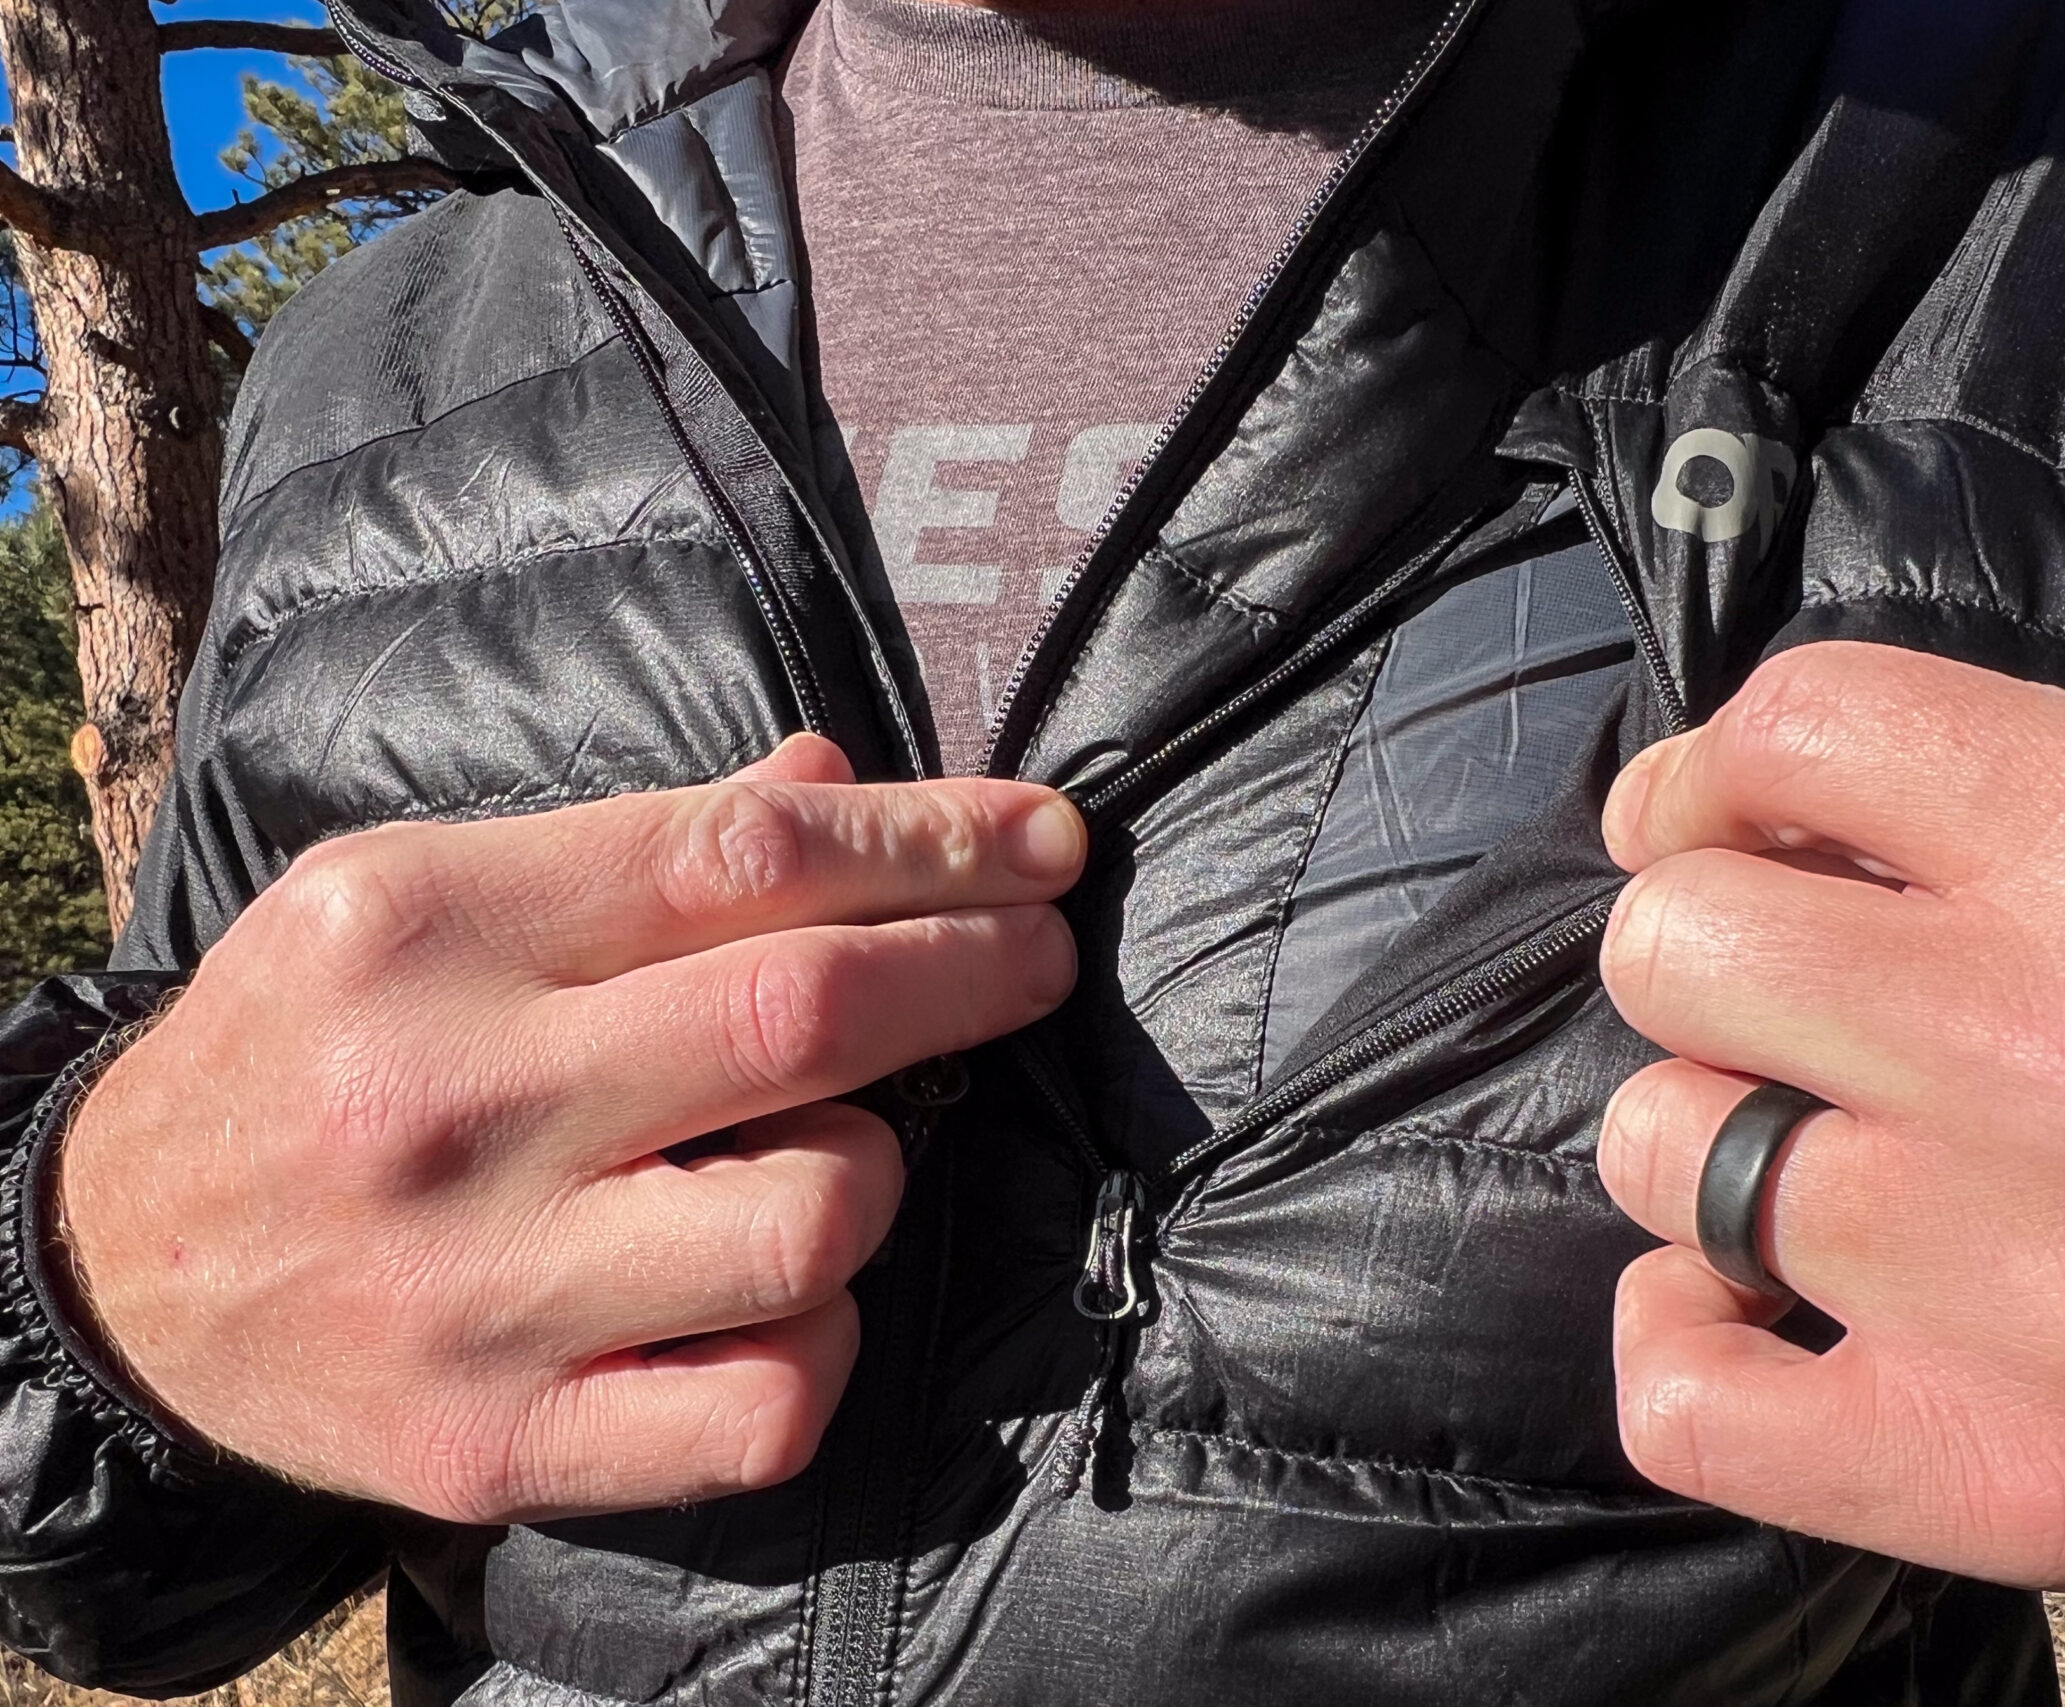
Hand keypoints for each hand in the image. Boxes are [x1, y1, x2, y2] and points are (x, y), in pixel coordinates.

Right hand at [58, 735, 1082, 1523]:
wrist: (111, 1271)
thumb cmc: (308, 1052)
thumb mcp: (419, 896)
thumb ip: (634, 847)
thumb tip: (833, 783)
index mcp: (428, 928)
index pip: (744, 857)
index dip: (932, 841)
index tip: (1043, 841)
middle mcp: (454, 1104)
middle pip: (802, 1017)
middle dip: (974, 970)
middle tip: (1040, 952)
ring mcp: (480, 1291)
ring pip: (814, 1215)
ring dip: (877, 1167)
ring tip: (828, 1149)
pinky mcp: (504, 1443)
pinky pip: (766, 1406)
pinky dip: (828, 1343)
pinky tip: (791, 1298)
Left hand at [1596, 641, 2064, 1590]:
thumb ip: (1986, 793)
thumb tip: (1700, 815)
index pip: (1802, 725)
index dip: (1711, 775)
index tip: (1719, 832)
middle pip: (1678, 944)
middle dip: (1705, 956)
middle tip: (1783, 1006)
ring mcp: (2031, 1285)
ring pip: (1658, 1149)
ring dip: (1706, 1144)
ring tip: (1818, 1160)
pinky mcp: (2003, 1469)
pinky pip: (1683, 1401)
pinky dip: (1680, 1343)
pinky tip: (1749, 1307)